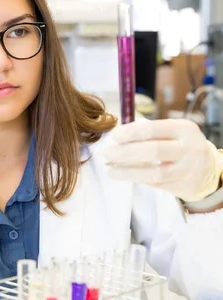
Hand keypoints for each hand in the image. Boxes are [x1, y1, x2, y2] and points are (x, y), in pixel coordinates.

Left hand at [103, 119, 222, 201]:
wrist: (207, 168)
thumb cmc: (179, 145)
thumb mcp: (171, 131)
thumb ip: (147, 131)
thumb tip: (117, 137)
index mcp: (183, 129)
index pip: (153, 129)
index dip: (131, 133)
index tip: (114, 136)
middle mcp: (189, 148)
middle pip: (153, 151)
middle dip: (126, 153)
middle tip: (107, 154)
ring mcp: (188, 169)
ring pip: (155, 172)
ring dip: (128, 172)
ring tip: (111, 171)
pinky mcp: (185, 186)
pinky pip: (157, 184)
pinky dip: (139, 180)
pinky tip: (125, 176)